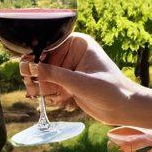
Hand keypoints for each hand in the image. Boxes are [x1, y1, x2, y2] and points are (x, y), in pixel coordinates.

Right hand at [20, 33, 138, 123]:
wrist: (124, 109)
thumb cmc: (110, 90)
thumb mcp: (80, 82)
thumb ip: (54, 74)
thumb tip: (30, 67)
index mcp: (77, 43)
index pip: (48, 43)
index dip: (35, 54)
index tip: (27, 67)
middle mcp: (71, 53)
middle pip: (42, 58)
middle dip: (35, 73)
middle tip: (31, 85)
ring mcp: (68, 68)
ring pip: (43, 73)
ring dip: (38, 84)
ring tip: (38, 95)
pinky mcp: (67, 82)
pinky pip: (49, 84)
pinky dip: (46, 92)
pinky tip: (52, 99)